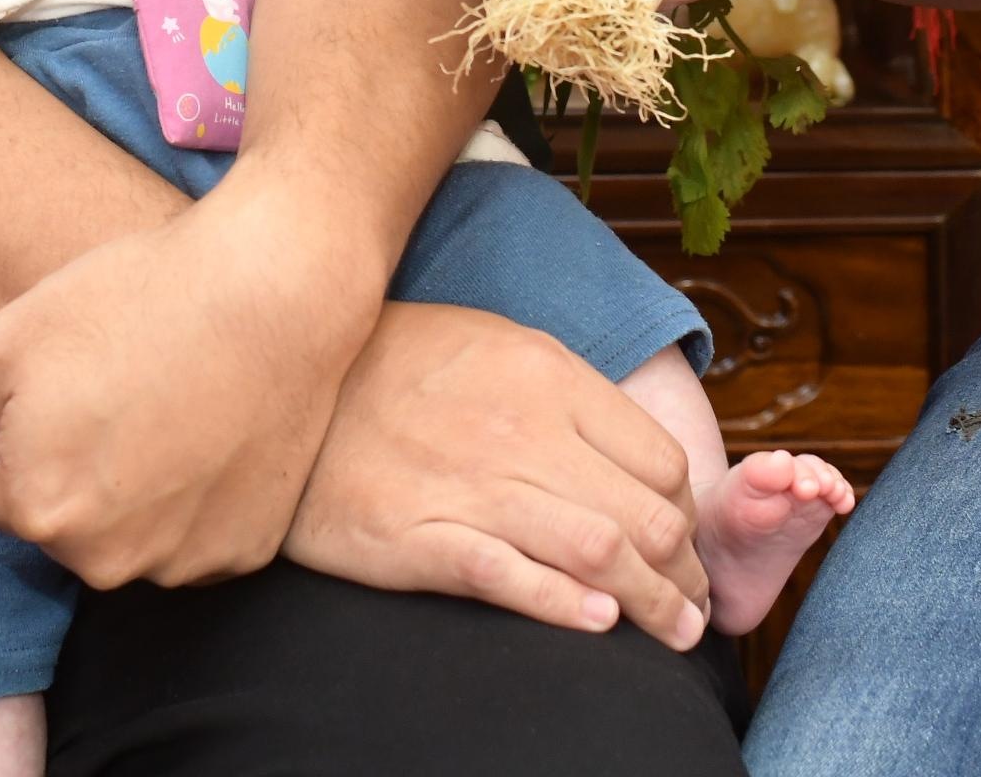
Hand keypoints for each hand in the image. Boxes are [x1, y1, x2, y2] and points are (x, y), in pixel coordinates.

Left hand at [0, 191, 375, 589]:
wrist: (275, 287)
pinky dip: (194, 500)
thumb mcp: (11, 345)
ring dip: (133, 491)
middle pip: (58, 524)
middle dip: (73, 470)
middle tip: (119, 389)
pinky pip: (191, 540)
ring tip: (168, 405)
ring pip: (124, 537)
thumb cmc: (135, 299)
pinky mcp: (243, 552)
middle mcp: (106, 559)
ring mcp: (182, 562)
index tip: (70, 383)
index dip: (22, 433)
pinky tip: (211, 432)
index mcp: (37, 508)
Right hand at [284, 302, 713, 645]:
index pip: (661, 461)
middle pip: (645, 517)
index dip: (689, 515)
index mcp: (548, 376)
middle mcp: (521, 429)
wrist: (290, 379)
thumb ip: (568, 397)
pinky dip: (564, 606)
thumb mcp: (497, 346)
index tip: (686, 547)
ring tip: (670, 633)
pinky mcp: (415, 536)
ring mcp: (469, 484)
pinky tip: (597, 624)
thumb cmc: (401, 364)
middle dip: (685, 576)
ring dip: (652, 605)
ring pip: (597, 554)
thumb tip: (639, 460)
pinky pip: (509, 577)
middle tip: (691, 608)